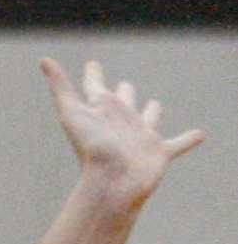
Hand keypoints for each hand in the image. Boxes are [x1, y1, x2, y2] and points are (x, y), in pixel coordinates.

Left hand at [43, 57, 203, 207]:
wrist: (111, 183)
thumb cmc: (91, 149)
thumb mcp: (72, 112)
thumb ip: (60, 86)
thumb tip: (43, 59)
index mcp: (102, 111)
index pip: (95, 86)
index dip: (92, 75)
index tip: (92, 66)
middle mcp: (121, 122)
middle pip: (125, 99)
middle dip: (124, 92)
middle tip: (123, 88)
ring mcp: (141, 137)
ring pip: (150, 118)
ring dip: (153, 113)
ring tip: (155, 108)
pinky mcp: (160, 153)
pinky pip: (179, 143)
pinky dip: (189, 139)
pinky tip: (199, 135)